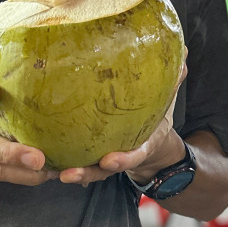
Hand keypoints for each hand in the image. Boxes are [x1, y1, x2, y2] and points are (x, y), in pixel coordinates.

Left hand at [58, 55, 187, 187]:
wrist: (152, 139)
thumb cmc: (154, 115)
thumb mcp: (166, 99)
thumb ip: (172, 80)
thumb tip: (183, 52)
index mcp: (143, 144)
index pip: (134, 154)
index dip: (123, 159)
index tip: (110, 160)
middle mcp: (122, 154)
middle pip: (104, 169)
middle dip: (88, 173)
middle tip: (70, 174)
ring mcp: (105, 158)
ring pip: (88, 170)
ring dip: (73, 172)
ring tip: (56, 173)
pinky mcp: (89, 154)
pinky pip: (74, 161)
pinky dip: (61, 164)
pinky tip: (44, 162)